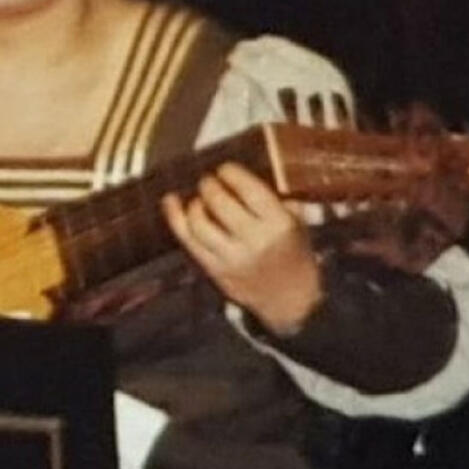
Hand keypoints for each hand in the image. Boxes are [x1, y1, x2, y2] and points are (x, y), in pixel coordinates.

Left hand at [162, 164, 321, 333]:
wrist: (291, 300)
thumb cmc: (293, 254)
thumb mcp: (297, 223)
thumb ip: (277, 198)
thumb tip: (246, 174)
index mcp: (278, 224)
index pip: (249, 190)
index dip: (231, 174)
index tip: (225, 168)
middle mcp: (253, 241)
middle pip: (219, 203)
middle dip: (209, 185)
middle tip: (208, 180)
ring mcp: (231, 258)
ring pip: (198, 223)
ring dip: (194, 204)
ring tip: (199, 198)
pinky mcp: (215, 271)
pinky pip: (188, 242)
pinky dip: (175, 218)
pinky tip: (170, 202)